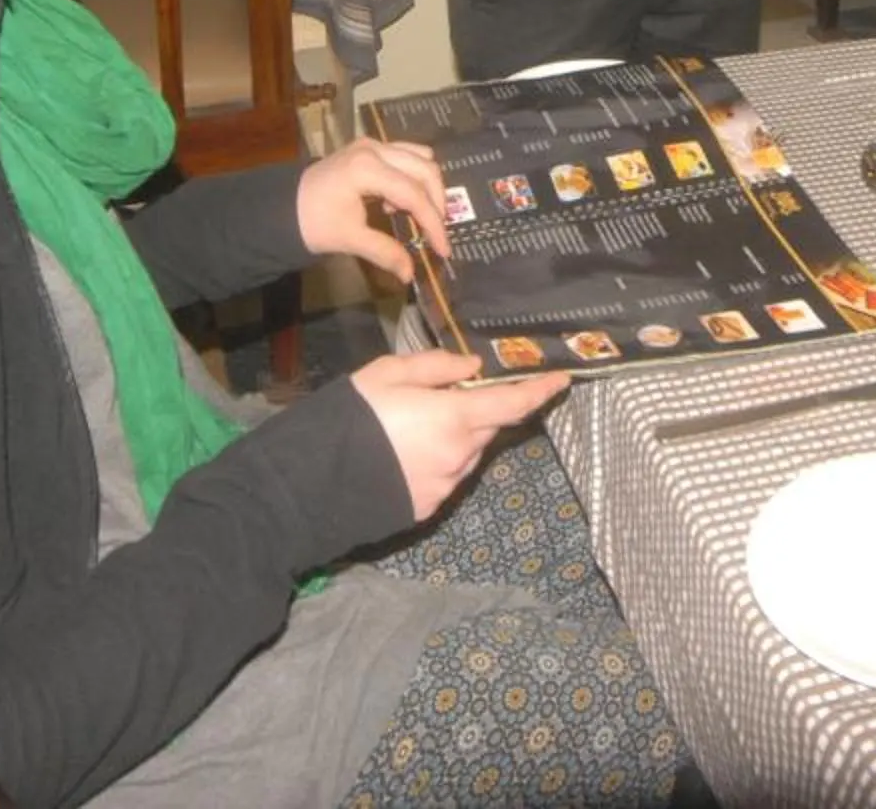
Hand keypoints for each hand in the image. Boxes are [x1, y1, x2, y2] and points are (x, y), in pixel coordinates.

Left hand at [297, 138, 450, 285]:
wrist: (284, 206)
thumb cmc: (315, 222)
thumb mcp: (349, 239)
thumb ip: (384, 253)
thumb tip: (410, 274)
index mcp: (367, 169)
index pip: (413, 195)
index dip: (433, 223)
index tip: (444, 249)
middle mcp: (375, 149)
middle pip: (425, 170)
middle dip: (436, 203)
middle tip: (436, 233)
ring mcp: (373, 144)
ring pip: (420, 158)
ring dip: (428, 187)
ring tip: (421, 216)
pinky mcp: (371, 147)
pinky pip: (407, 154)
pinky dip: (414, 176)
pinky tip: (398, 200)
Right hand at [351, 351, 570, 517]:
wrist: (313, 481)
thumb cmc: (351, 417)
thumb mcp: (388, 373)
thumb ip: (436, 368)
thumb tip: (472, 368)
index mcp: (454, 419)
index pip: (511, 403)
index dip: (540, 390)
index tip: (562, 379)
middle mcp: (459, 456)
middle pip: (485, 428)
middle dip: (474, 410)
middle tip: (438, 397)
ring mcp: (445, 486)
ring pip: (465, 453)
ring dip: (453, 437)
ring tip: (408, 427)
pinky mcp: (428, 507)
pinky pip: (445, 476)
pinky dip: (435, 460)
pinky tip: (401, 455)